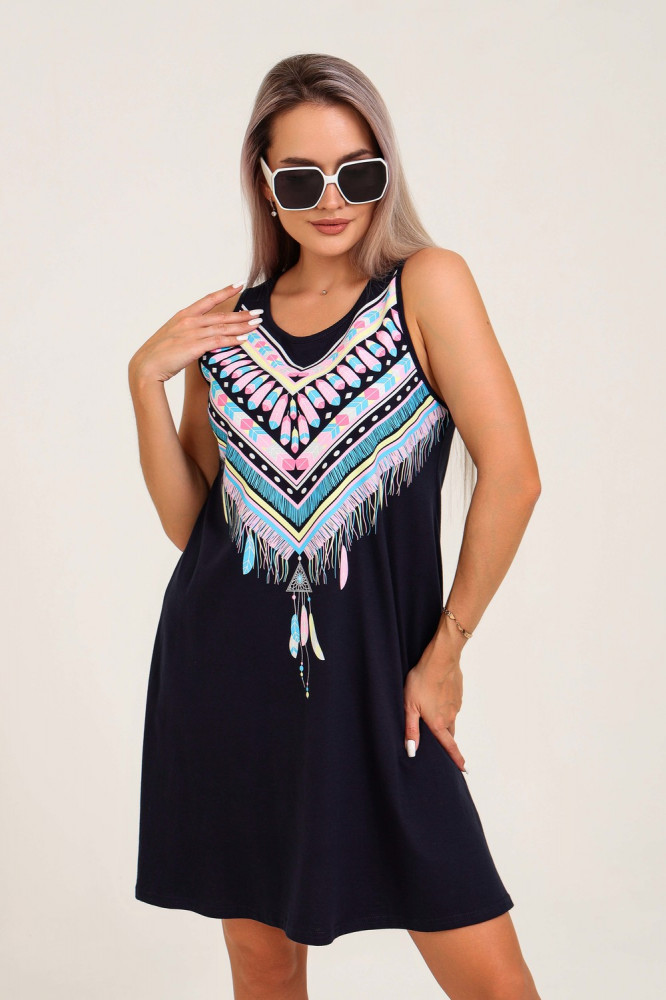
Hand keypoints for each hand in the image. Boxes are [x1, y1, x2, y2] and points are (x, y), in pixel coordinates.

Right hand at [128, 282, 261, 384]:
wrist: (146, 366)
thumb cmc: (159, 354)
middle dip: (242, 313)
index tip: (239, 284)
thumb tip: (202, 335)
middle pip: (221, 315)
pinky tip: (245, 340)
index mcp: (184, 315)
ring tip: (257, 324)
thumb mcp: (173, 336)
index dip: (225, 291)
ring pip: (223, 327)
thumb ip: (188, 331)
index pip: (208, 299)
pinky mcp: (194, 346)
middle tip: (259, 312)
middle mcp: (189, 321)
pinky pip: (218, 342)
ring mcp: (192, 333)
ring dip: (242, 326)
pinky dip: (233, 340)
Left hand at [403, 618, 467, 771]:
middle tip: (440, 740)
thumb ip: (411, 730)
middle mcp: (450, 716)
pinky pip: (452, 704)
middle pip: (448, 733)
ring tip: (430, 709)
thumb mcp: (409, 705)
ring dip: (443, 718)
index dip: (456, 759)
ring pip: (450, 717)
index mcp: (438, 723)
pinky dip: (445, 704)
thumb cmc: (421, 680)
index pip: (449, 746)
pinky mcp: (458, 693)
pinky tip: (436, 694)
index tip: (464, 769)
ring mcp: (456, 704)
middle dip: (445, 738)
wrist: (440, 658)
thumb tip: (412, 752)